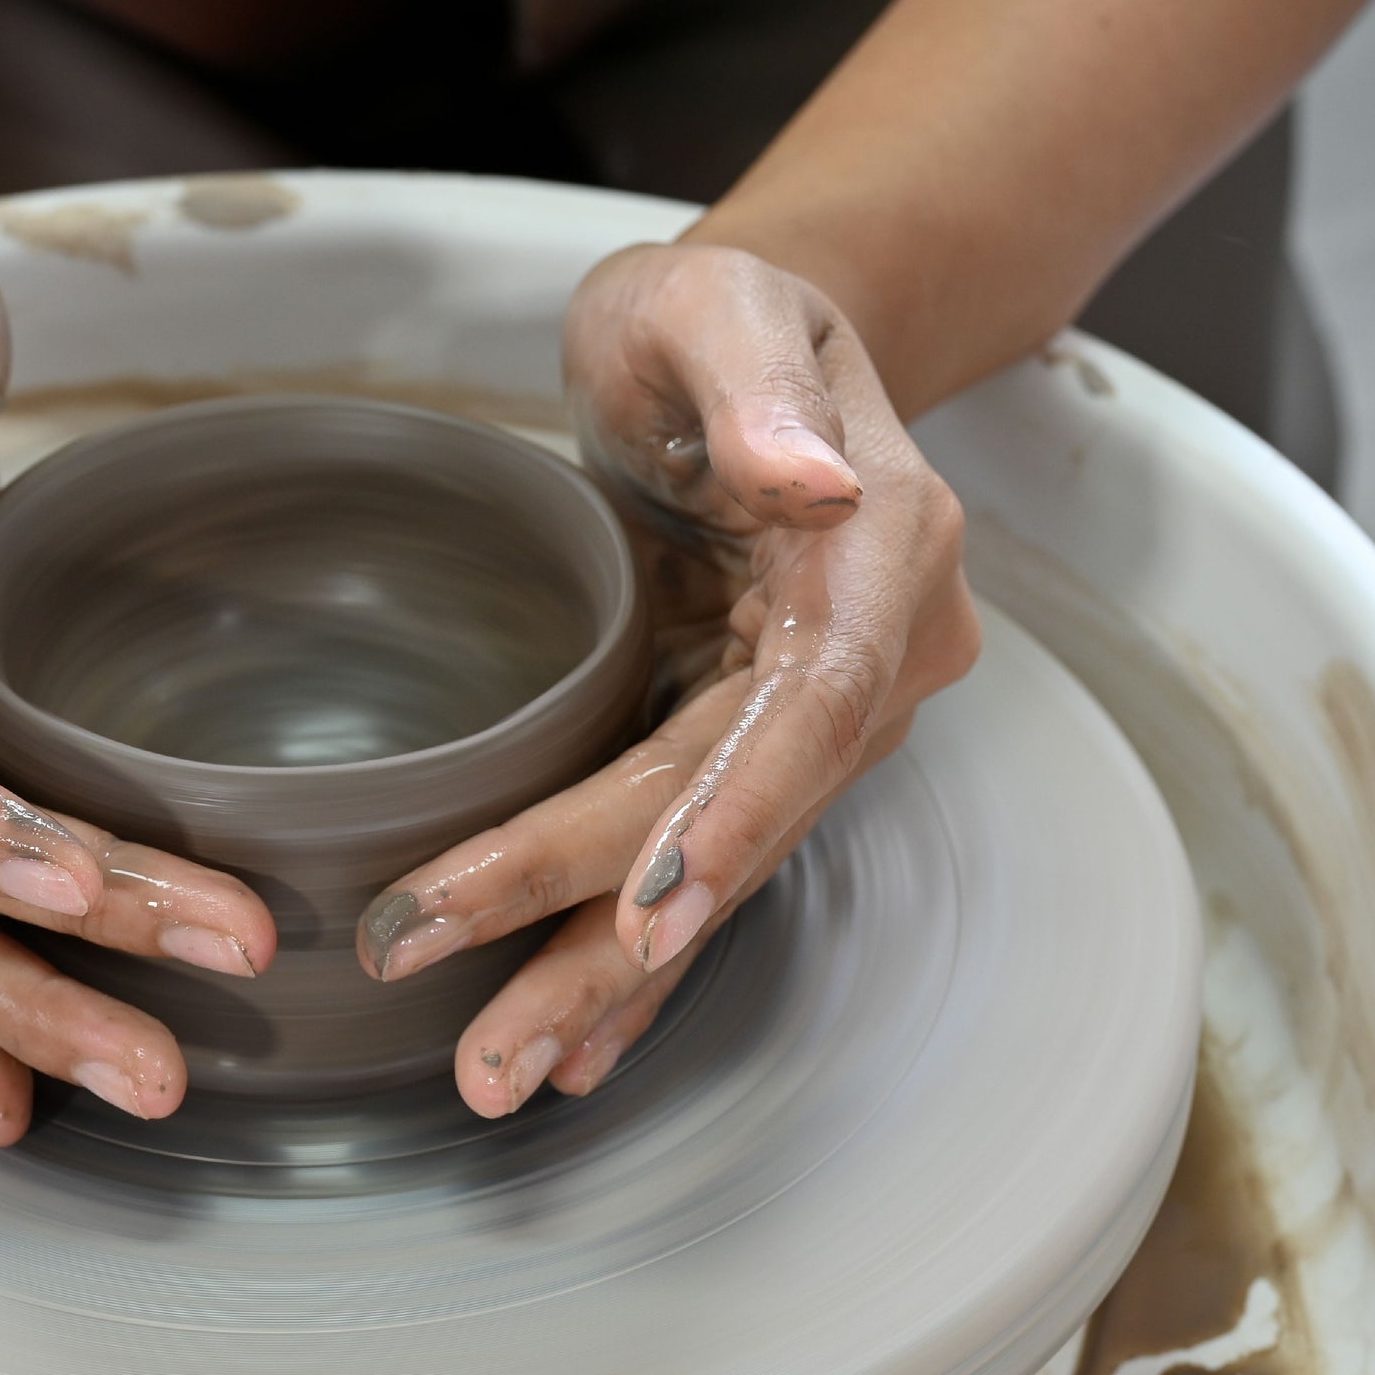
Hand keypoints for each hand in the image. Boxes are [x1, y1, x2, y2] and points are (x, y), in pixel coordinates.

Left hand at [356, 243, 979, 1116]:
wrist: (737, 354)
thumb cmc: (717, 314)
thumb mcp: (719, 302)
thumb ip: (760, 384)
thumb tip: (816, 480)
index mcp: (884, 547)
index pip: (818, 702)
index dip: (735, 812)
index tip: (638, 908)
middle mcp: (875, 650)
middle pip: (743, 814)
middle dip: (612, 933)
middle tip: (490, 1043)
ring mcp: (820, 709)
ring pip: (712, 863)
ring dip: (608, 978)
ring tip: (502, 1071)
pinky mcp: (752, 735)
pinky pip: (696, 854)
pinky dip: (632, 952)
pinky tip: (574, 1039)